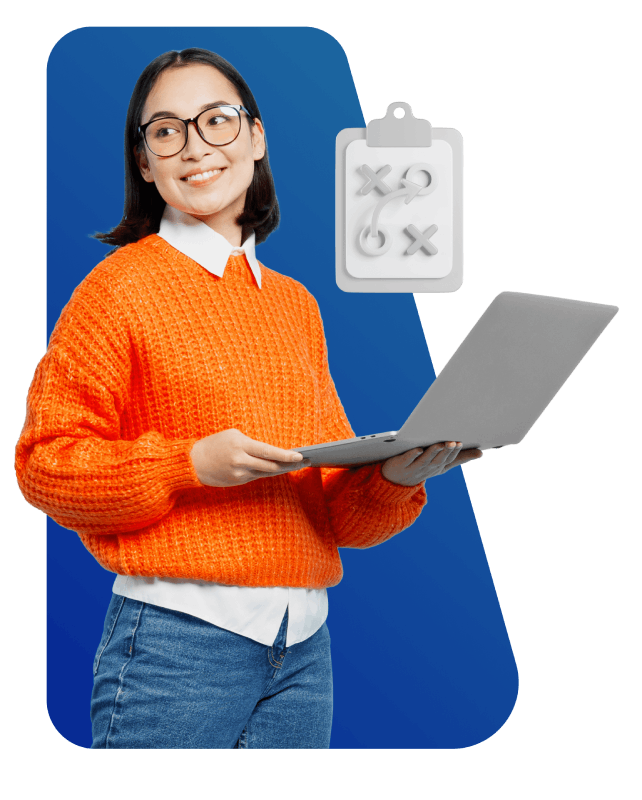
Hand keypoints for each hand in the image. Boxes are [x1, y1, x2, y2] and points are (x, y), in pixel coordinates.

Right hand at [190, 429, 311, 487]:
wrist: (193, 462)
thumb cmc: (214, 444)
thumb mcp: (232, 436)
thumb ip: (250, 444)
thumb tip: (271, 453)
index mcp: (240, 445)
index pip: (268, 451)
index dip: (285, 455)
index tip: (299, 456)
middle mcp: (240, 460)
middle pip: (271, 465)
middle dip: (289, 464)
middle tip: (304, 462)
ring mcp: (239, 473)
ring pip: (266, 472)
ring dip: (281, 469)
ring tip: (294, 466)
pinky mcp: (237, 481)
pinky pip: (257, 476)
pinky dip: (267, 472)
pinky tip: (278, 469)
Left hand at [381, 441, 482, 486]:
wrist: (396, 481)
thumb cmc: (422, 468)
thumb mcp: (441, 464)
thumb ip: (459, 457)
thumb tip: (481, 452)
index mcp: (438, 467)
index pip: (449, 460)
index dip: (455, 452)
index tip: (461, 442)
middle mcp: (428, 469)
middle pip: (439, 460)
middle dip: (446, 451)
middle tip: (453, 442)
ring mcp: (414, 468)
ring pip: (425, 460)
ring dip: (433, 452)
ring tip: (439, 444)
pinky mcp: (401, 465)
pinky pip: (408, 459)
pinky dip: (413, 455)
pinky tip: (418, 449)